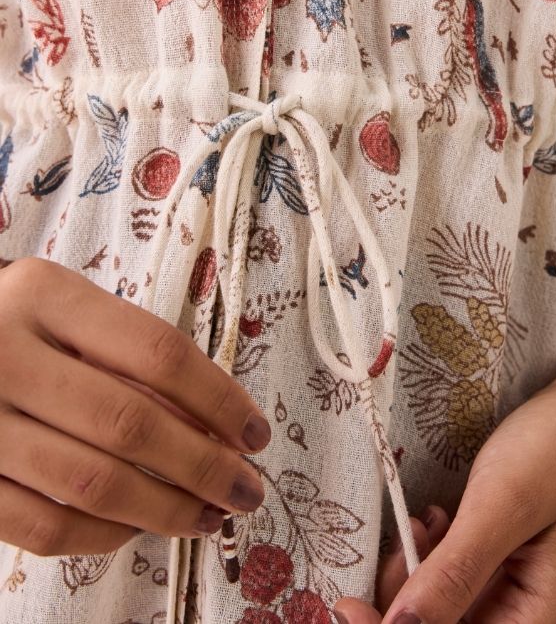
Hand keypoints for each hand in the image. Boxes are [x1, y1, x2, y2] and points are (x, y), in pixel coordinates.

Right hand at [0, 256, 271, 555]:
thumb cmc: (16, 327)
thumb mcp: (66, 311)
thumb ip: (128, 354)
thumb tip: (213, 427)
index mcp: (44, 295)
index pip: (156, 351)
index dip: (219, 399)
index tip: (255, 433)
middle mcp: (4, 353)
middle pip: (130, 422)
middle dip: (203, 466)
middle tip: (246, 490)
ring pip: (92, 482)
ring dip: (166, 509)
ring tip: (208, 515)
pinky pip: (43, 527)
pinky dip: (103, 536)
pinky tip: (137, 529)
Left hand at [333, 371, 555, 623]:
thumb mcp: (503, 506)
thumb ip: (453, 574)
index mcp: (537, 619)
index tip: (347, 604)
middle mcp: (523, 616)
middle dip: (403, 599)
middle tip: (406, 537)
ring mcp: (509, 591)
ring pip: (437, 609)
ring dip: (415, 575)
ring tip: (423, 521)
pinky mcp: (498, 565)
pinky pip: (449, 580)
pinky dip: (430, 556)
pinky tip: (434, 520)